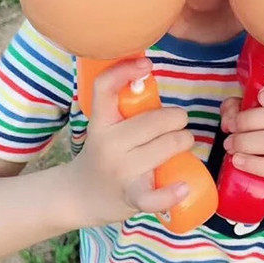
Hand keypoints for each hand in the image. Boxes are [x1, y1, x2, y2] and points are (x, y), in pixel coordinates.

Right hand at [65, 58, 193, 226]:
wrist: (79, 197)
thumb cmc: (103, 152)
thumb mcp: (105, 126)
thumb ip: (125, 106)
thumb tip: (150, 75)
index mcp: (101, 121)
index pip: (104, 87)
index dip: (125, 70)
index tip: (147, 64)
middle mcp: (108, 144)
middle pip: (153, 120)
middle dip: (177, 118)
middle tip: (179, 121)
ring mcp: (119, 171)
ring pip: (166, 146)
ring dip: (184, 141)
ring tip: (182, 143)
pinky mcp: (130, 196)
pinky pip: (154, 196)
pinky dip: (172, 192)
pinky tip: (184, 186)